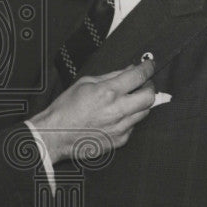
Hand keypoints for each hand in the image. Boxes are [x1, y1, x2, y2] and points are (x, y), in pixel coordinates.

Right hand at [28, 59, 155, 163]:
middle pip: (149, 97)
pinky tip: (116, 117)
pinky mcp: (119, 140)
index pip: (138, 76)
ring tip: (128, 100)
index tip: (149, 65)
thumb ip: (110, 76)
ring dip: (140, 104)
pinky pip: (133, 126)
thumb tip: (128, 70)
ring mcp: (120, 127)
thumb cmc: (66, 109)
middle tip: (144, 84)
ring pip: (144, 113)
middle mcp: (117, 110)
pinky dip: (129, 119)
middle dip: (149, 87)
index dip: (148, 68)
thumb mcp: (85, 83)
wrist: (56, 135)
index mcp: (108, 92)